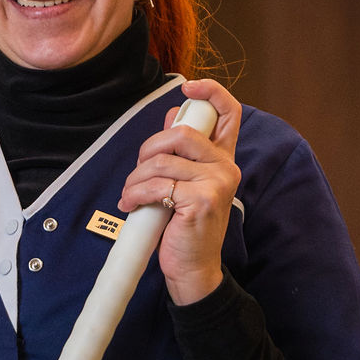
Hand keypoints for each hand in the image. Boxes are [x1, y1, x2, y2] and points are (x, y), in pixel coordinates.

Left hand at [118, 78, 244, 306]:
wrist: (192, 268)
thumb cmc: (184, 226)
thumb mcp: (184, 184)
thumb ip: (181, 152)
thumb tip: (174, 113)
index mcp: (223, 158)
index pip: (228, 113)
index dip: (210, 92)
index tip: (187, 90)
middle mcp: (226, 167)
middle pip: (180, 133)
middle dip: (148, 150)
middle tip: (137, 174)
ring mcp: (217, 183)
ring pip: (162, 160)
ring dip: (136, 178)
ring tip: (130, 196)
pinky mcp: (202, 200)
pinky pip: (157, 184)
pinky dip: (135, 194)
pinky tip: (131, 206)